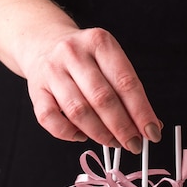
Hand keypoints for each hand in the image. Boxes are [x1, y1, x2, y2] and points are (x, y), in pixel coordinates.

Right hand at [25, 26, 161, 152]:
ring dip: (100, 133)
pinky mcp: (35, 89)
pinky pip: (50, 119)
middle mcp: (73, 54)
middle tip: (134, 144)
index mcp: (99, 42)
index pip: (125, 82)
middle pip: (102, 98)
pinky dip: (69, 133)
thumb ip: (128, 91)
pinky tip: (83, 136)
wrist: (43, 42)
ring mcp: (51, 71)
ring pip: (78, 111)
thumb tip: (151, 125)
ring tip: (114, 143)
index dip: (141, 111)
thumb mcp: (109, 61)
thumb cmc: (85, 58)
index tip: (152, 132)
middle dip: (122, 127)